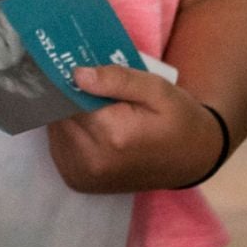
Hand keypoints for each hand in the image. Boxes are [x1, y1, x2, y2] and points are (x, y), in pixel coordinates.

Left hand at [45, 63, 225, 193]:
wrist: (191, 160)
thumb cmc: (177, 119)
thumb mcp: (156, 89)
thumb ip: (118, 79)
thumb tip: (77, 74)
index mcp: (112, 134)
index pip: (69, 98)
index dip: (69, 80)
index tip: (75, 64)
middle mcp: (92, 159)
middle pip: (59, 116)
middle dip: (69, 97)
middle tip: (90, 84)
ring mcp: (83, 175)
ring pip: (56, 131)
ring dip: (68, 116)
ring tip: (96, 106)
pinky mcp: (79, 182)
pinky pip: (59, 147)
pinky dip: (69, 133)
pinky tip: (92, 125)